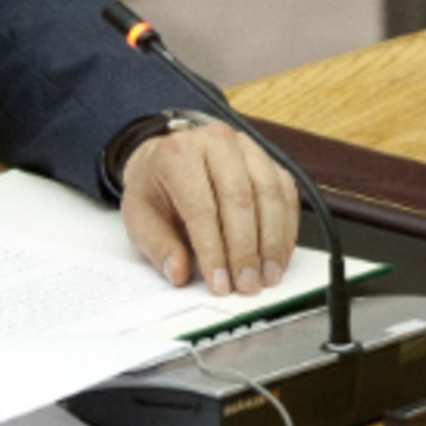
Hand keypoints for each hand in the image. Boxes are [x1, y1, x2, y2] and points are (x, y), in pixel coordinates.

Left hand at [120, 123, 297, 295]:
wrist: (165, 160)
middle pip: (239, 198)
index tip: (220, 283)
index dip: (213, 250)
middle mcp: (214, 141)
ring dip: (272, 241)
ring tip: (267, 276)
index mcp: (176, 153)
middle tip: (247, 285)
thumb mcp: (139, 218)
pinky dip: (286, 228)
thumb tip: (179, 272)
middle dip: (246, 249)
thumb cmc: (154, 189)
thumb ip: (159, 247)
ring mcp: (245, 146)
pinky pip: (286, 192)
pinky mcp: (266, 158)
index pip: (200, 206)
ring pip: (269, 193)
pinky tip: (278, 256)